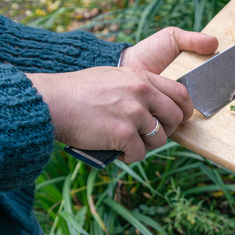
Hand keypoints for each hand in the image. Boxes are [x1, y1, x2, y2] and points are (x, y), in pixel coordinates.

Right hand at [28, 28, 217, 162]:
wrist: (51, 102)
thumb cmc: (77, 92)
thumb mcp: (113, 78)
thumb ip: (137, 88)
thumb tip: (155, 104)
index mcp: (141, 77)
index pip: (180, 93)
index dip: (184, 109)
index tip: (179, 119)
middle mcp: (142, 93)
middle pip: (176, 118)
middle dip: (167, 131)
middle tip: (149, 136)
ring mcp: (134, 113)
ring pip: (160, 139)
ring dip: (146, 146)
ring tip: (127, 144)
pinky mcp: (124, 134)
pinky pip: (140, 154)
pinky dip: (129, 157)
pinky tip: (116, 151)